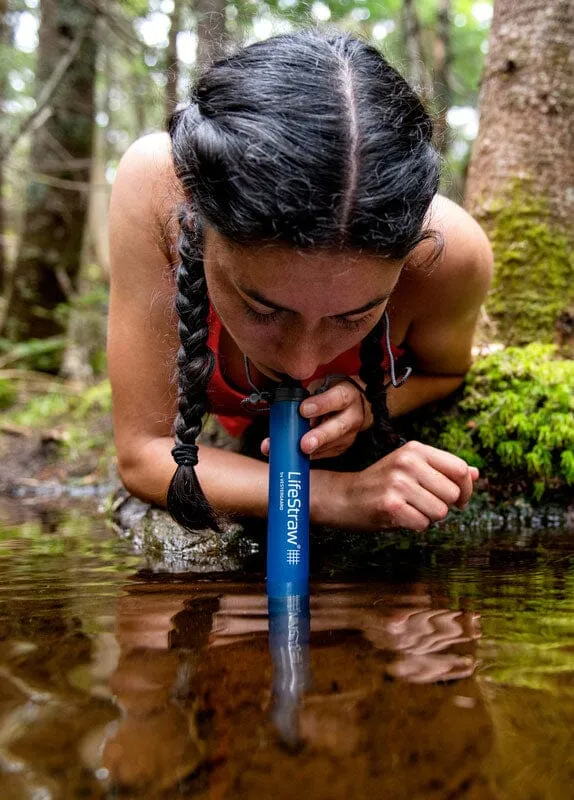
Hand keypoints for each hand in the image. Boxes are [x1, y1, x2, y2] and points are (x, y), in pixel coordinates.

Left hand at [261, 376, 370, 459]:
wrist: (351, 407)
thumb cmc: (331, 394)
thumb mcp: (322, 386)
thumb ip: (309, 394)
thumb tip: (288, 407)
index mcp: (347, 395)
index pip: (338, 399)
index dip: (321, 405)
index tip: (303, 410)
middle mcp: (352, 416)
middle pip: (338, 428)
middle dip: (319, 437)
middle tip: (304, 444)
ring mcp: (348, 435)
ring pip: (330, 445)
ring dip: (311, 450)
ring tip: (294, 452)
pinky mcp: (340, 448)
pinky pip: (323, 454)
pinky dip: (309, 455)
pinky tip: (297, 456)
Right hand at [332, 440, 478, 530]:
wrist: (344, 496)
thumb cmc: (382, 483)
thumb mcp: (412, 468)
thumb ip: (443, 470)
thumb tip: (476, 473)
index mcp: (416, 449)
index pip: (460, 469)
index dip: (466, 489)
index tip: (459, 500)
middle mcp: (408, 462)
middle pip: (453, 494)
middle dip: (444, 505)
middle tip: (423, 504)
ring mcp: (398, 483)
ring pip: (440, 512)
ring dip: (429, 517)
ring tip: (410, 509)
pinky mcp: (390, 505)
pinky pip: (423, 524)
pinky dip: (415, 526)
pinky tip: (400, 517)